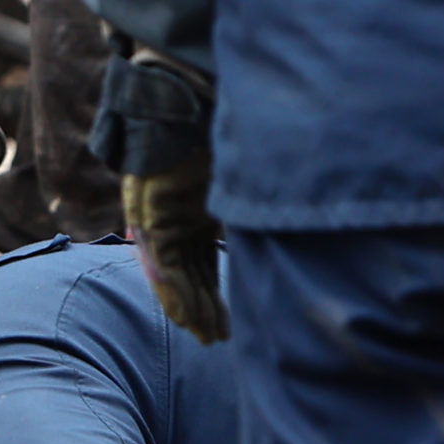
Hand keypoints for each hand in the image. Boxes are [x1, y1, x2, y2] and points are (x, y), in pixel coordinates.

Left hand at [90, 48, 227, 343]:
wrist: (187, 104)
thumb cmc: (217, 135)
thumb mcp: (240, 180)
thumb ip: (250, 211)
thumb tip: (293, 227)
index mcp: (196, 210)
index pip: (205, 259)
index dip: (216, 289)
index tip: (228, 320)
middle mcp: (176, 218)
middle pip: (191, 272)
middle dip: (205, 307)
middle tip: (218, 339)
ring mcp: (160, 217)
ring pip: (174, 274)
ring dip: (190, 307)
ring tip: (206, 336)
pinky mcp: (150, 214)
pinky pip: (160, 262)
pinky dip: (172, 290)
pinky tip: (184, 317)